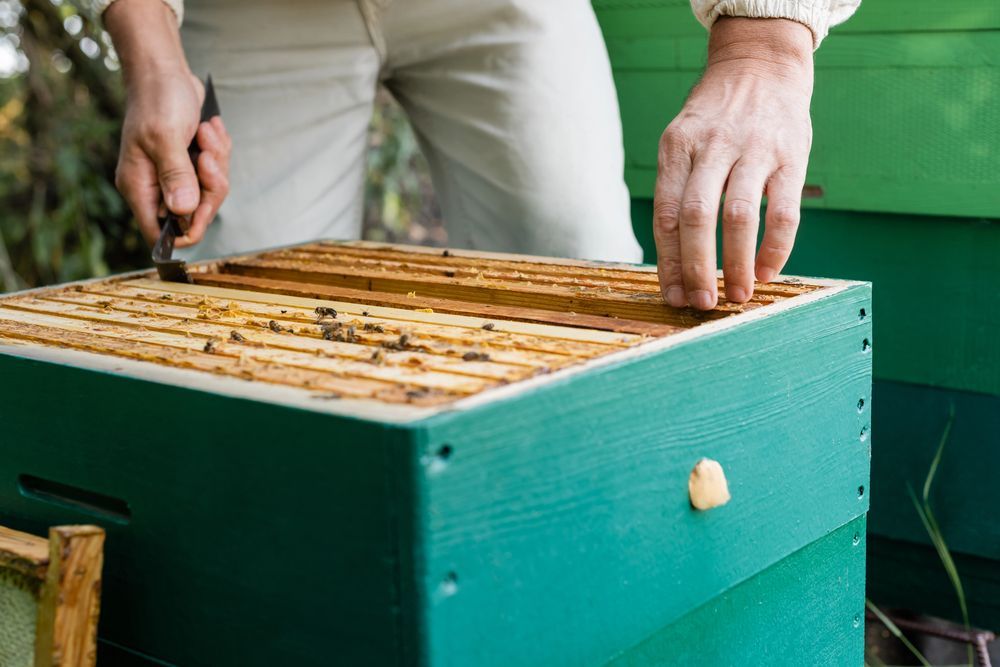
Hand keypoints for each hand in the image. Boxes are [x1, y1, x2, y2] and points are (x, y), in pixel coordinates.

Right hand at [116, 70, 230, 247]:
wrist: (164, 72)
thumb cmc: (157, 100)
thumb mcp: (166, 137)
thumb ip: (176, 175)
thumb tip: (184, 211)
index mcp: (139, 186)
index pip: (160, 232)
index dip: (185, 230)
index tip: (202, 208)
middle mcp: (157, 186)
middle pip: (195, 213)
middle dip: (210, 185)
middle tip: (206, 156)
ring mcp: (176, 176)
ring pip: (210, 191)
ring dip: (216, 161)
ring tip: (206, 133)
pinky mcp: (192, 164)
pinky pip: (217, 172)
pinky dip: (219, 151)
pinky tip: (209, 128)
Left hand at [653, 17, 813, 309]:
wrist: (760, 65)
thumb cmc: (715, 119)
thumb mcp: (683, 141)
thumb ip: (677, 190)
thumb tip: (673, 260)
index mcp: (677, 148)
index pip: (666, 215)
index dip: (669, 262)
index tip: (673, 297)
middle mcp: (711, 147)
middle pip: (696, 218)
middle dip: (697, 268)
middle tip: (702, 304)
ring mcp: (753, 149)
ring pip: (739, 217)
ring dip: (736, 264)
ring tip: (736, 296)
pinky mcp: (791, 155)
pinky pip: (783, 212)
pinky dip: (775, 249)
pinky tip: (766, 271)